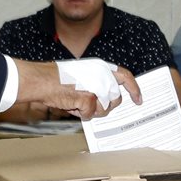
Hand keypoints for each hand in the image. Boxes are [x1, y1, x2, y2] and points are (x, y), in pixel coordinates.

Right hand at [14, 59, 138, 119]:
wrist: (42, 81)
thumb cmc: (57, 78)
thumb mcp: (83, 73)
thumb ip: (97, 81)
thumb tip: (106, 97)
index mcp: (101, 67)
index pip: (126, 77)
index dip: (134, 89)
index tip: (138, 99)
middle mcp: (102, 76)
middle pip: (115, 99)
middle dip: (105, 105)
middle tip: (90, 104)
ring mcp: (96, 88)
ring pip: (104, 109)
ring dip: (91, 110)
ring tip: (76, 101)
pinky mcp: (88, 99)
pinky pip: (89, 114)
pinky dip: (79, 113)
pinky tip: (71, 104)